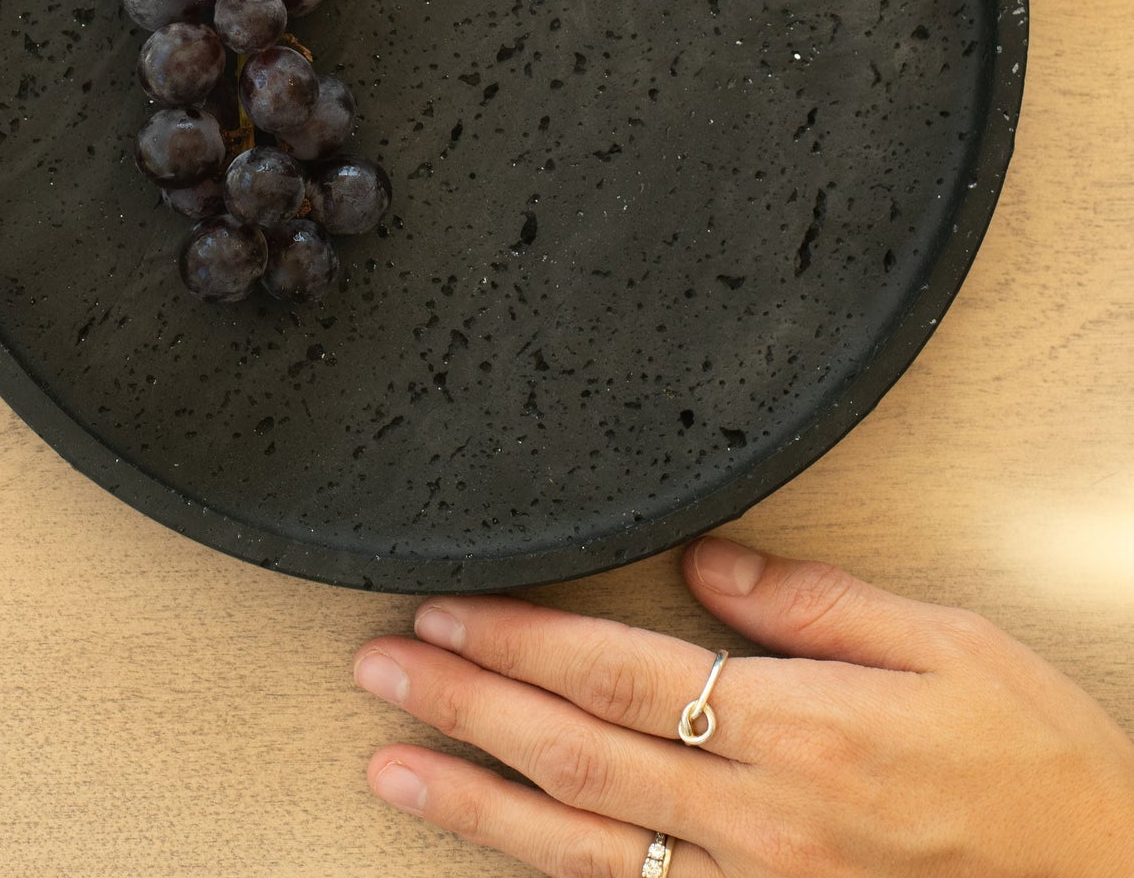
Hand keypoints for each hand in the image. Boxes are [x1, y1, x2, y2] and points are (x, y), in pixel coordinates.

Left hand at [355, 537, 1133, 875]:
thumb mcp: (947, 645)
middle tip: (376, 667)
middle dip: (464, 706)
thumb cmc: (1037, 765)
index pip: (619, 676)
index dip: (520, 641)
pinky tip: (501, 863)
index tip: (443, 606)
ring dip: (476, 810)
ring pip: (580, 852)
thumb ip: (815, 603)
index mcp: (797, 733)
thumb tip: (706, 564)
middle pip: (574, 759)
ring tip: (390, 770)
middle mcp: (759, 826)